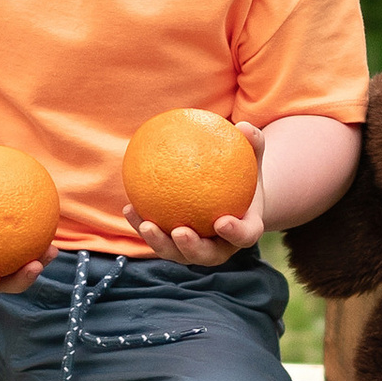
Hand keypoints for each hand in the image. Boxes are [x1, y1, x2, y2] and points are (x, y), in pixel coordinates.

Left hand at [123, 122, 265, 266]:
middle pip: (207, 255)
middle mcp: (220, 247)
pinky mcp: (175, 246)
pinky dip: (142, 225)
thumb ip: (252, 144)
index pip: (244, 236)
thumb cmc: (244, 175)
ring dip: (159, 242)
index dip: (234, 234)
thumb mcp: (252, 159)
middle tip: (180, 231)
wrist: (232, 196)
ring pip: (177, 253)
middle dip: (191, 247)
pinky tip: (129, 207)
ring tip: (145, 223)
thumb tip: (243, 126)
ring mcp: (196, 250)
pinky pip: (158, 237)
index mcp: (244, 231)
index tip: (221, 221)